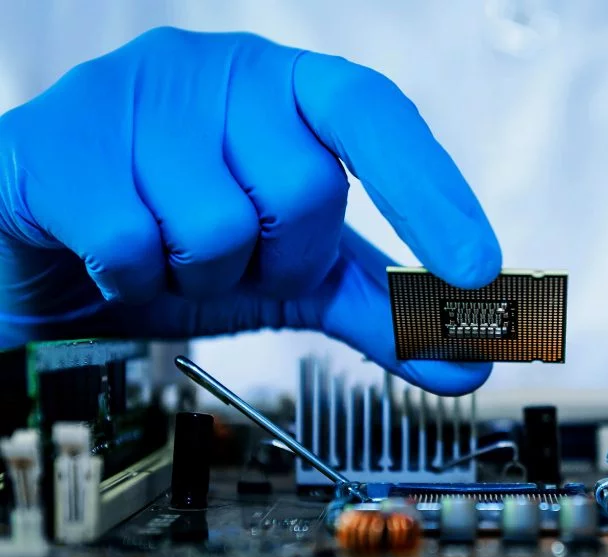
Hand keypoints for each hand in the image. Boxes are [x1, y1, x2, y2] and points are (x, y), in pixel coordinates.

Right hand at [0, 27, 500, 394]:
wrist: (58, 243)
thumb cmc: (186, 237)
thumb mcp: (299, 274)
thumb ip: (383, 311)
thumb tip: (468, 362)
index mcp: (290, 87)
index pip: (375, 114)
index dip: (430, 190)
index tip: (477, 269)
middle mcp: (220, 69)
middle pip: (302, 189)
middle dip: (281, 257)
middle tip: (243, 258)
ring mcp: (135, 92)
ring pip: (217, 225)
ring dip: (206, 274)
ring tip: (175, 254)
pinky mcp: (60, 137)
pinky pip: (132, 244)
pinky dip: (137, 280)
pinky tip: (119, 257)